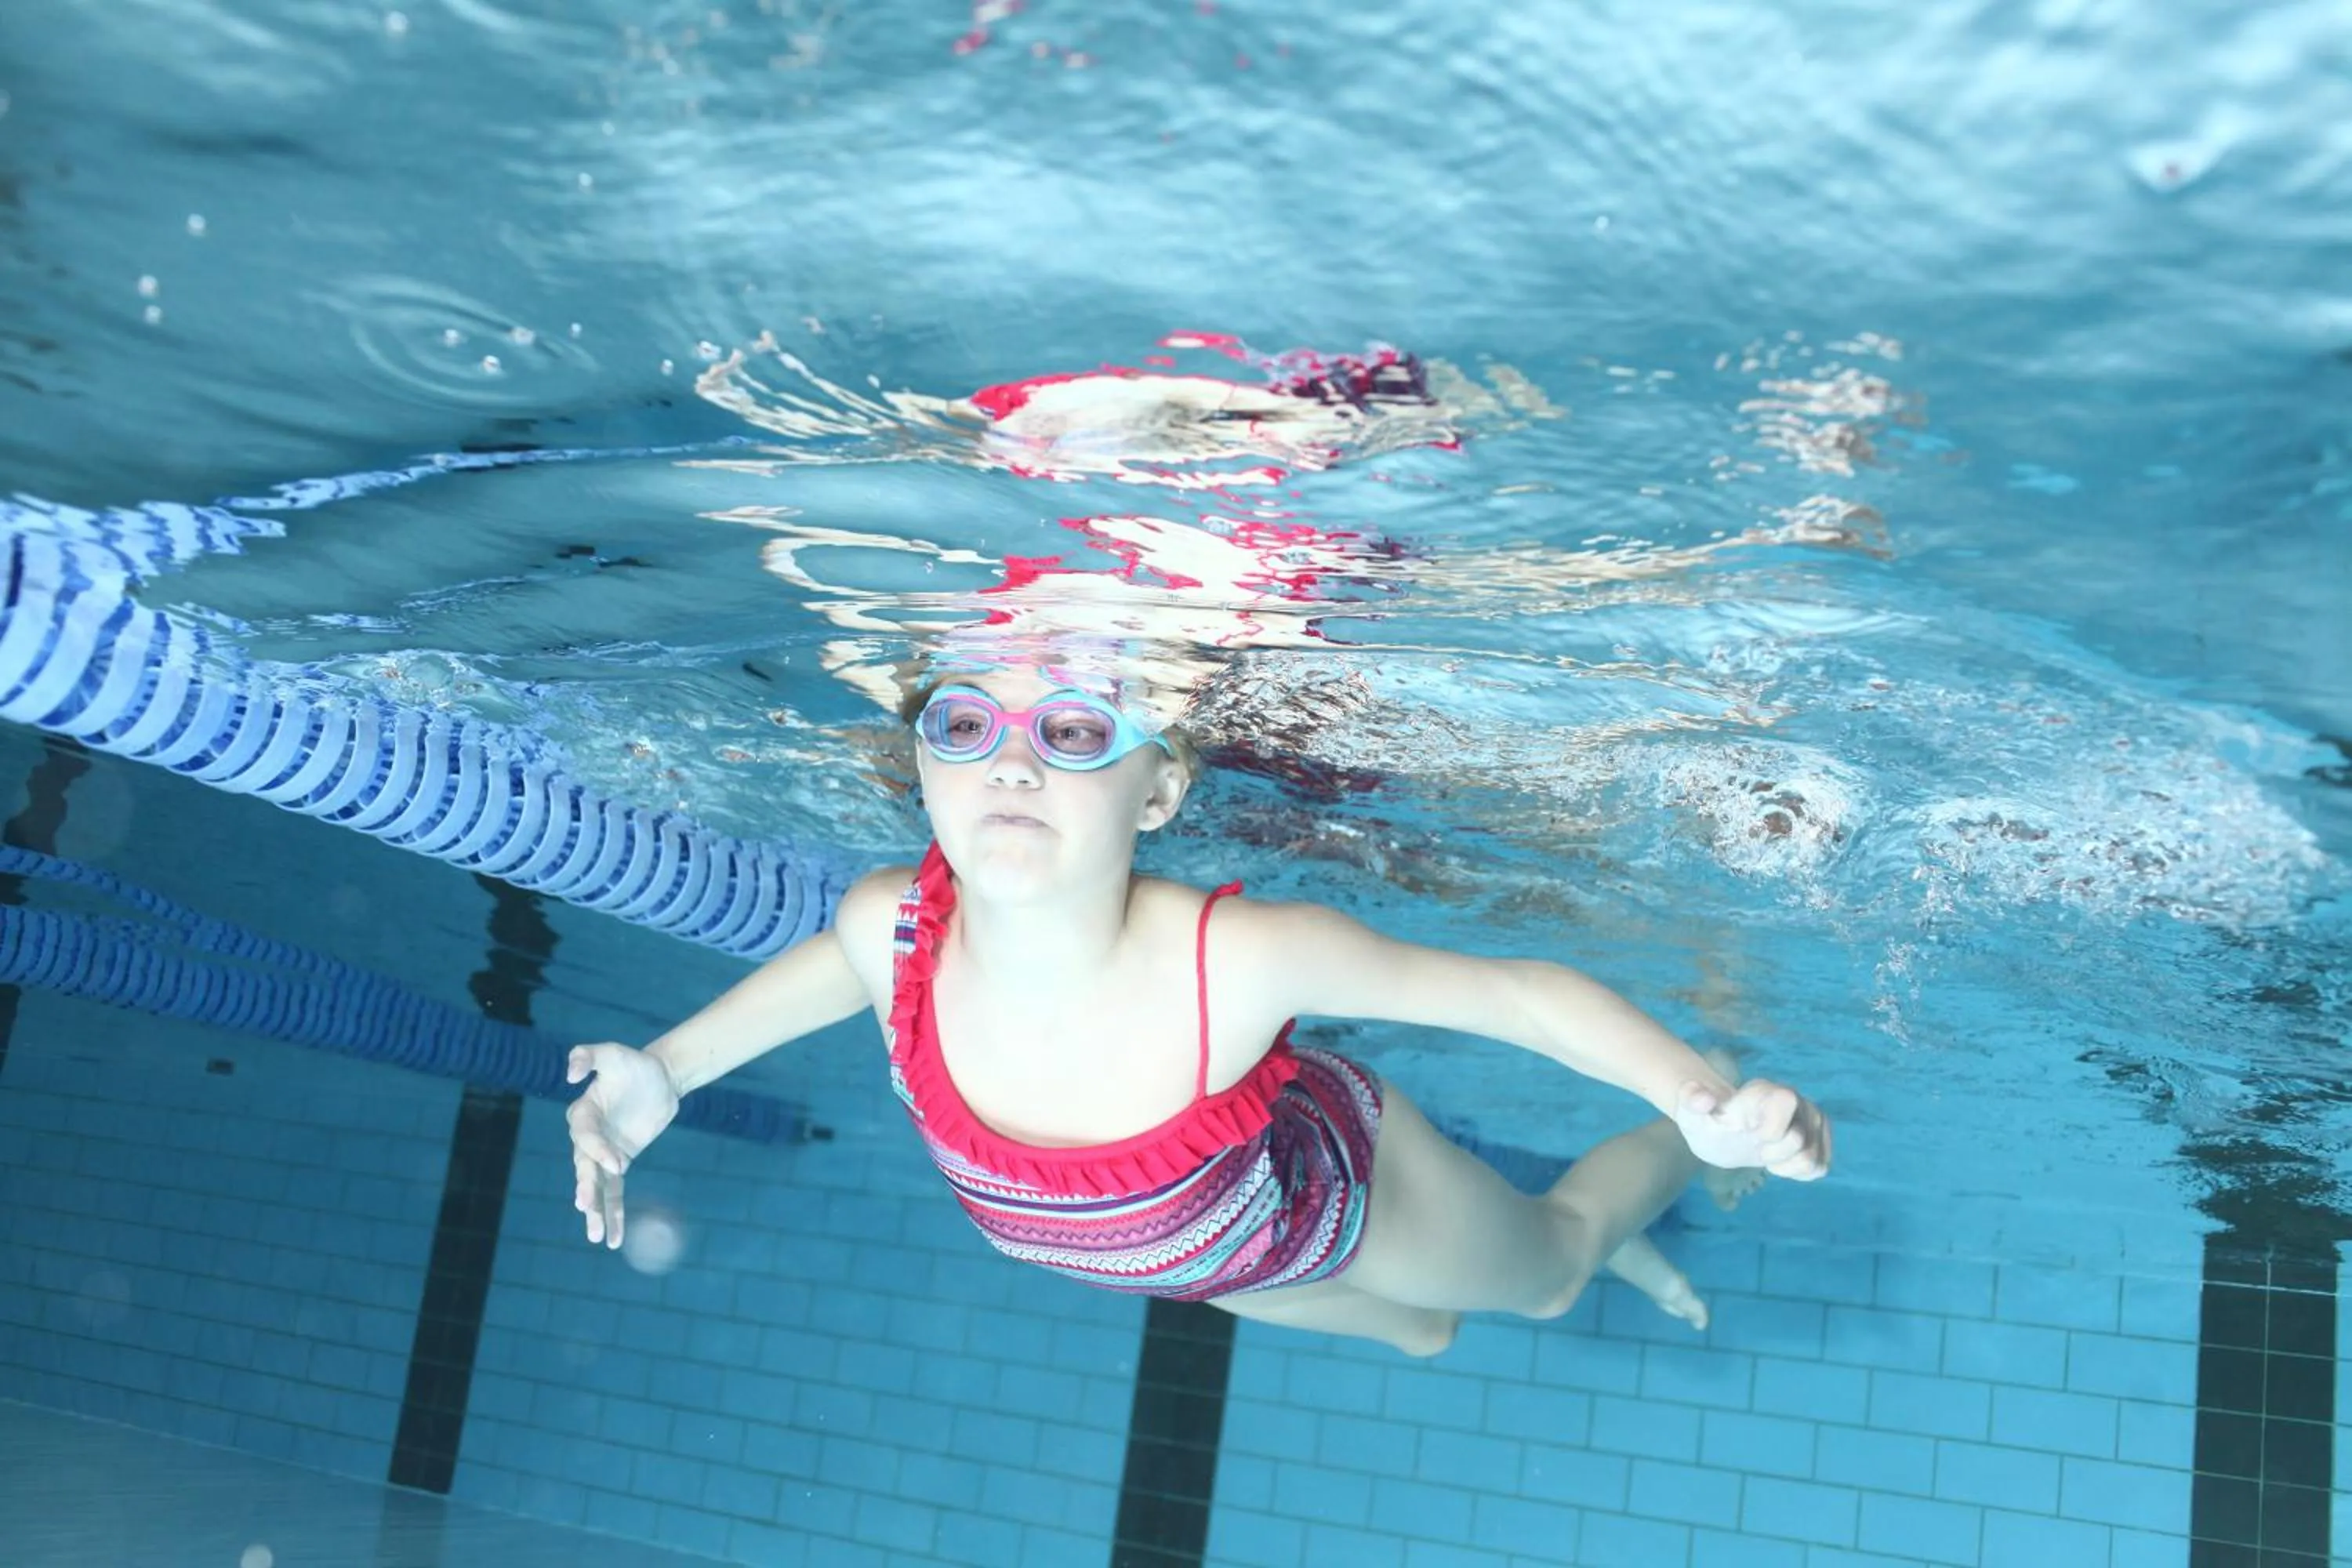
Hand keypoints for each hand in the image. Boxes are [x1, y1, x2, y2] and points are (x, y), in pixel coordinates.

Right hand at [565, 1043, 679, 1248]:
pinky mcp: (619, 1164)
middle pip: (583, 1166)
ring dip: (596, 1211)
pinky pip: (614, 1193)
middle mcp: (587, 1138)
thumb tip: (570, 1074)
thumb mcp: (614, 1052)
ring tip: (597, 1237)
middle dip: (585, 1187)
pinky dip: (614, 1214)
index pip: (585, 1137)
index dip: (599, 1150)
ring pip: (596, 1186)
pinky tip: (613, 1239)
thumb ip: (589, 1055)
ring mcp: (603, 1154)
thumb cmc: (633, 1064)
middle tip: (585, 1207)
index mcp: (583, 1114)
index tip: (619, 1163)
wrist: (659, 1077)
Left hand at [1671, 1076, 1831, 1179]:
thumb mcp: (1691, 1114)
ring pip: (1811, 1158)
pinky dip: (1797, 1173)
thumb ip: (1691, 1100)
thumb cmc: (1709, 1123)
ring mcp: (1813, 1121)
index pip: (1787, 1100)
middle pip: (1797, 1141)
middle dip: (1771, 1153)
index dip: (1772, 1126)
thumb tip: (1701, 1098)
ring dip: (1784, 1165)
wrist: (1725, 1134)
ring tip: (1766, 1153)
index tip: (1753, 1135)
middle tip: (1754, 1146)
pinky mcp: (1820, 1140)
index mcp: (1766, 1091)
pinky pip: (1819, 1167)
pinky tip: (1779, 1162)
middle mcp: (1797, 1102)